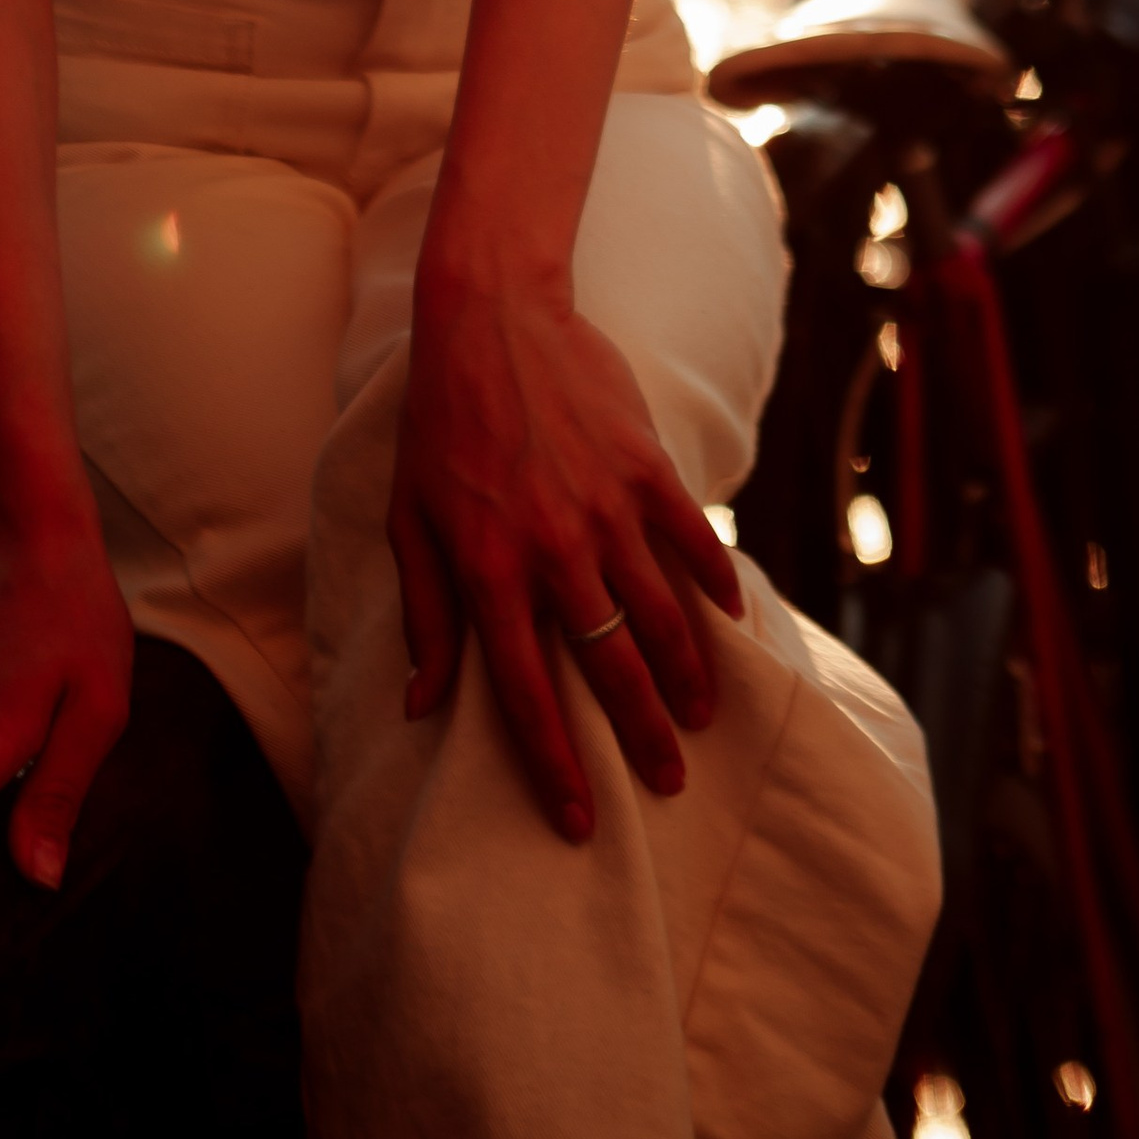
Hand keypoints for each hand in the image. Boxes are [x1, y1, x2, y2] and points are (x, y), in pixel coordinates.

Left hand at [389, 278, 741, 841]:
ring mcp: (605, 509)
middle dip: (641, 737)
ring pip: (661, 615)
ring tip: (699, 717)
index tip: (581, 819)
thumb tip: (420, 704)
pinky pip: (692, 540)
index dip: (555, 764)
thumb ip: (424, 615)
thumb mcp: (408, 520)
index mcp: (488, 572)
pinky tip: (729, 620)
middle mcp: (552, 552)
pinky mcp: (646, 467)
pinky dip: (715, 585)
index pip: (525, 693)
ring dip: (687, 677)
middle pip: (609, 668)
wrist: (489, 319)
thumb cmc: (437, 425)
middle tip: (669, 782)